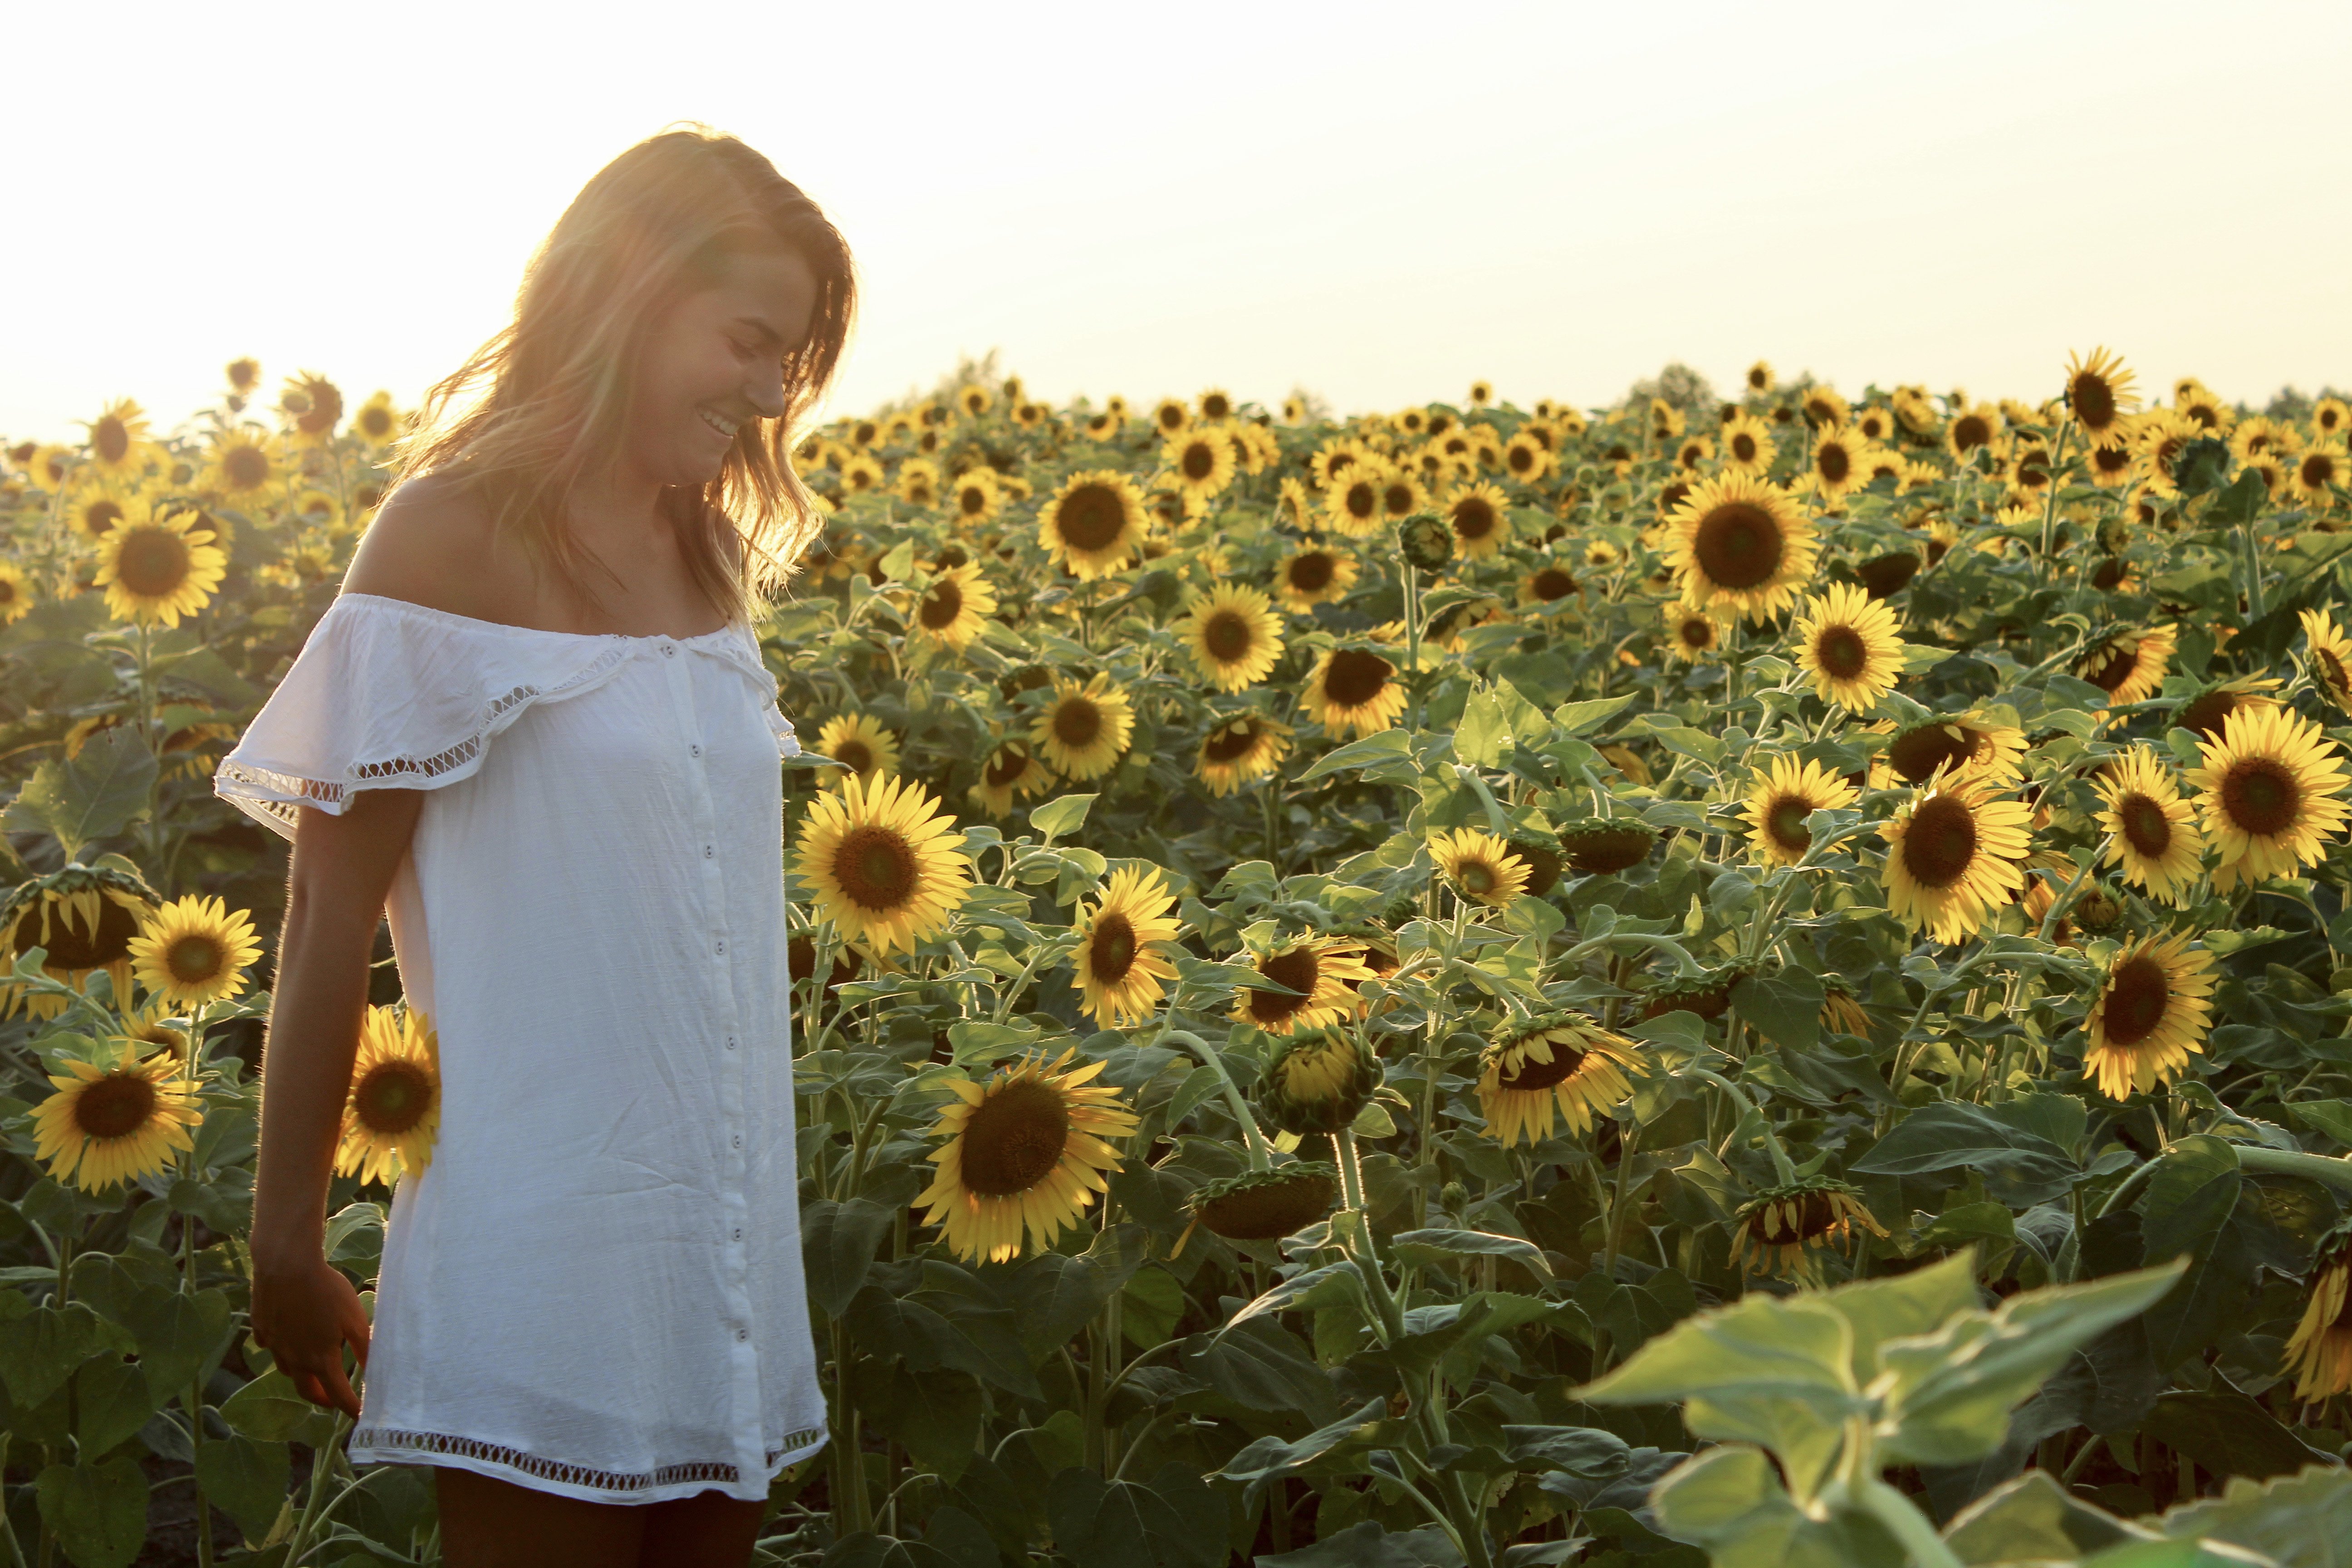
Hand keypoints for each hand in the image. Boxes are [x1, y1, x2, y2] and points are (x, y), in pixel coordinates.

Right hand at [250, 1251, 370, 1418]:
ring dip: (302, 1375)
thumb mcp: (355, 1320)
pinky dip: (281, 1349)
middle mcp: (293, 1359)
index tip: (360, 1416)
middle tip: (334, 1399)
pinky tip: (288, 1340)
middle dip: (322, 1399)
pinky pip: (271, 1346)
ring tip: (313, 1369)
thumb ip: (365, 1348)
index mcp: (319, 1360)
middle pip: (306, 1390)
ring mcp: (274, 1345)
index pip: (337, 1395)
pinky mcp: (261, 1329)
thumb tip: (376, 1372)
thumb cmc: (326, 1291)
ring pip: (287, 1370)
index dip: (351, 1408)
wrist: (286, 1266)